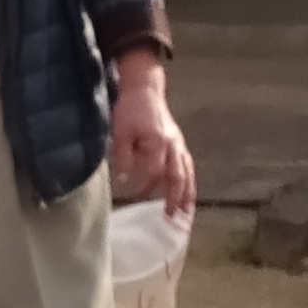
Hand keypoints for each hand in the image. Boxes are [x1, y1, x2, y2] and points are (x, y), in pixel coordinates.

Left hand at [110, 53, 194, 225]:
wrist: (145, 90)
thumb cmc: (130, 110)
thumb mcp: (120, 132)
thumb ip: (123, 156)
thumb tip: (124, 180)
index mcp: (158, 141)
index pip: (156, 169)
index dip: (149, 183)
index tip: (139, 197)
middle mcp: (173, 145)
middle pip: (178, 175)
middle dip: (177, 197)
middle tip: (173, 217)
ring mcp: (178, 145)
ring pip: (187, 173)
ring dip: (188, 193)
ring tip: (187, 213)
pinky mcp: (178, 145)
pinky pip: (186, 166)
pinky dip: (187, 182)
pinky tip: (185, 194)